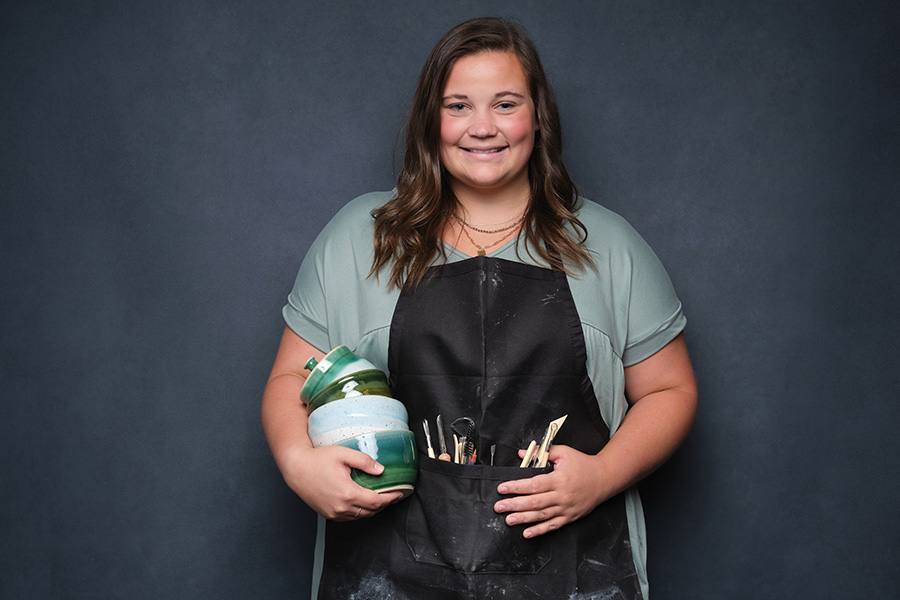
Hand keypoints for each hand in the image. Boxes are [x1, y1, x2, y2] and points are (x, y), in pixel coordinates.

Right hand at [281, 445, 404, 520]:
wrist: (296, 468)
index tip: (400, 493)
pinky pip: (350, 517)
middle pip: (371, 511)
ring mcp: (334, 513)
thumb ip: (364, 461)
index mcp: (348, 493)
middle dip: (384, 504)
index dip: (391, 498)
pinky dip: (360, 511)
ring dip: (372, 509)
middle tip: (394, 494)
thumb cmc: (318, 459)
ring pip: (361, 516)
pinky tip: (363, 502)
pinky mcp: (328, 514)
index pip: (376, 502)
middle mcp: (341, 507)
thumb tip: (381, 470)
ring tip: (381, 498)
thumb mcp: (343, 454)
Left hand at [493, 445, 607, 537]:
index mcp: (559, 479)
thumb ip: (543, 452)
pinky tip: (527, 533)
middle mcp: (562, 496)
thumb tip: (521, 453)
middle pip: (535, 502)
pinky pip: (552, 526)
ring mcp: (566, 509)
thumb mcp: (564, 453)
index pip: (534, 485)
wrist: (604, 478)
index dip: (516, 487)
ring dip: (523, 519)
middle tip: (499, 507)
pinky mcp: (570, 517)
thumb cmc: (583, 464)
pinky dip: (539, 531)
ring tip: (508, 520)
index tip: (502, 488)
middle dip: (515, 505)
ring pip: (542, 516)